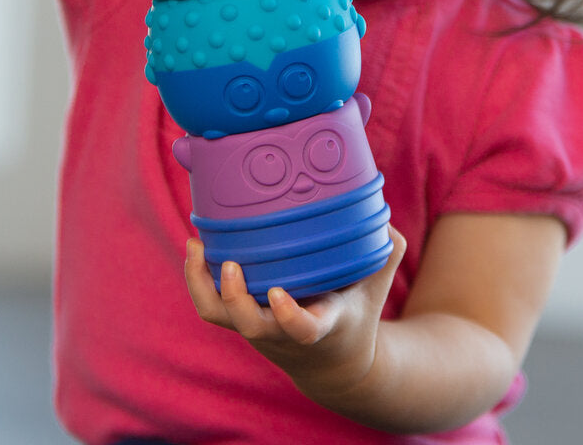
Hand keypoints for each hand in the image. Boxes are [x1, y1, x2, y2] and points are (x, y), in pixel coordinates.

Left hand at [185, 228, 405, 402]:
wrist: (334, 366)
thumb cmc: (356, 314)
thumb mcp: (376, 287)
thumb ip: (386, 251)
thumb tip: (383, 216)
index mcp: (320, 325)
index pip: (301, 329)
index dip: (287, 316)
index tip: (279, 294)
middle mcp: (282, 331)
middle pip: (250, 326)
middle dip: (235, 297)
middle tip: (230, 263)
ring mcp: (257, 327)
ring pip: (220, 317)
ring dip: (204, 284)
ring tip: (196, 245)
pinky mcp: (240, 319)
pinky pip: (210, 306)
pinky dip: (198, 278)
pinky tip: (196, 245)